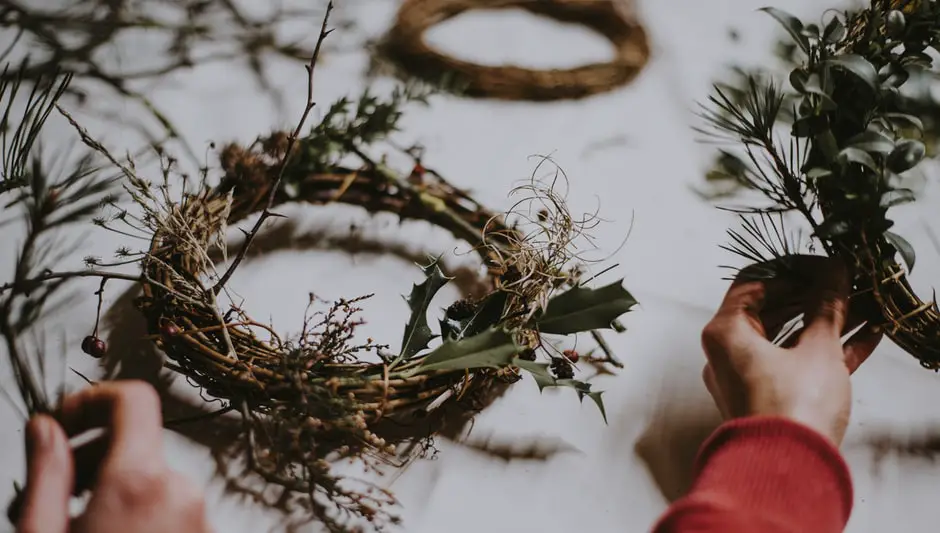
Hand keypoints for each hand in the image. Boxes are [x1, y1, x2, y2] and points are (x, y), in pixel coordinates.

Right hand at [15, 381, 211, 532]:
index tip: (65, 422)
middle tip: (56, 492)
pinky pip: (170, 505)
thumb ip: (46, 473)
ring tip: (79, 523)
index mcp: (140, 484)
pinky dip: (140, 510)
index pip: (134, 398)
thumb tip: (46, 427)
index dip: (93, 400)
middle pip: (139, 442)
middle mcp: (183, 494)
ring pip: (152, 477)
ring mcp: (202, 516)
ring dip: (114, 488)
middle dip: (93, 454)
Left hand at [700, 255, 882, 445]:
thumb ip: (827, 307)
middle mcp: (726, 353)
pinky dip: (825, 349)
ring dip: (825, 321)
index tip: (827, 266)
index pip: (754, 281)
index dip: (793, 269)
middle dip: (815, 295)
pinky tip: (866, 337)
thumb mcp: (817, 349)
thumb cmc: (791, 409)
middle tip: (849, 284)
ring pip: (788, 336)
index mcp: (725, 332)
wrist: (787, 473)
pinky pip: (795, 363)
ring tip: (864, 306)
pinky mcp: (766, 398)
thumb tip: (834, 274)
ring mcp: (745, 377)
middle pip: (771, 309)